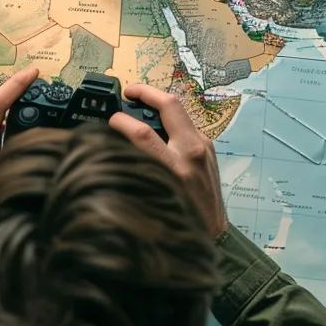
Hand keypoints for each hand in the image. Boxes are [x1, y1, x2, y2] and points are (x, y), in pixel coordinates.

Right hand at [108, 84, 227, 236]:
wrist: (215, 234)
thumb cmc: (181, 221)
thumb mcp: (153, 198)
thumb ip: (137, 171)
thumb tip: (117, 150)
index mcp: (176, 168)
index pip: (143, 132)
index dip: (121, 121)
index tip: (110, 120)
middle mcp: (193, 152)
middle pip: (170, 106)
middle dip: (147, 92)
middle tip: (129, 91)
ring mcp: (205, 148)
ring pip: (181, 112)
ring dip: (160, 104)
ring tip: (141, 104)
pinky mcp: (210, 149)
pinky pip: (187, 126)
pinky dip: (170, 120)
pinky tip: (159, 126)